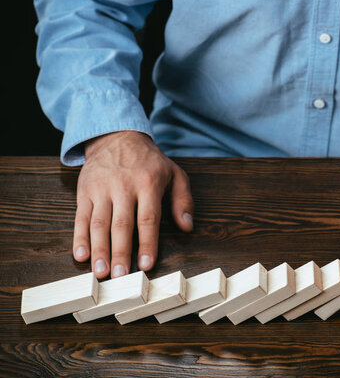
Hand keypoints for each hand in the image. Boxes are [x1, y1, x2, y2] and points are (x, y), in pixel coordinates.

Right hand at [72, 131, 193, 278]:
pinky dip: (79, 237)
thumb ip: (183, 200)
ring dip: (99, 250)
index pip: (148, 218)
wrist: (116, 136)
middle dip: (120, 253)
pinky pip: (81, 217)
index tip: (146, 264)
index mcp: (148, 183)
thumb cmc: (149, 161)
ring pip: (99, 223)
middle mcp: (123, 187)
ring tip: (100, 273)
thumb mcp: (174, 173)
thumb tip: (187, 226)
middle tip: (119, 277)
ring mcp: (101, 189)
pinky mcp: (84, 191)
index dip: (147, 242)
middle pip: (121, 225)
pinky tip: (81, 255)